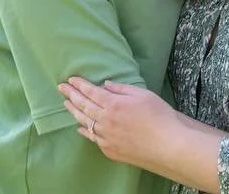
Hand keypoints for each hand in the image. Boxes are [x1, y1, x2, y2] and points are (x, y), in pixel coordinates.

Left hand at [59, 76, 176, 165]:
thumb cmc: (159, 116)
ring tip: (66, 104)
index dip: (79, 85)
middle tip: (60, 88)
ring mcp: (106, 137)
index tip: (70, 79)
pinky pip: (92, 139)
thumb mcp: (142, 94)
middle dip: (71, 95)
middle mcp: (105, 121)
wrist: (167, 146)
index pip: (91, 92)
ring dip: (74, 112)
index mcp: (113, 104)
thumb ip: (121, 89)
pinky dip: (84, 131)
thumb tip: (106, 85)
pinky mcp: (110, 150)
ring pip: (84, 123)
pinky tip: (79, 127)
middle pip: (83, 106)